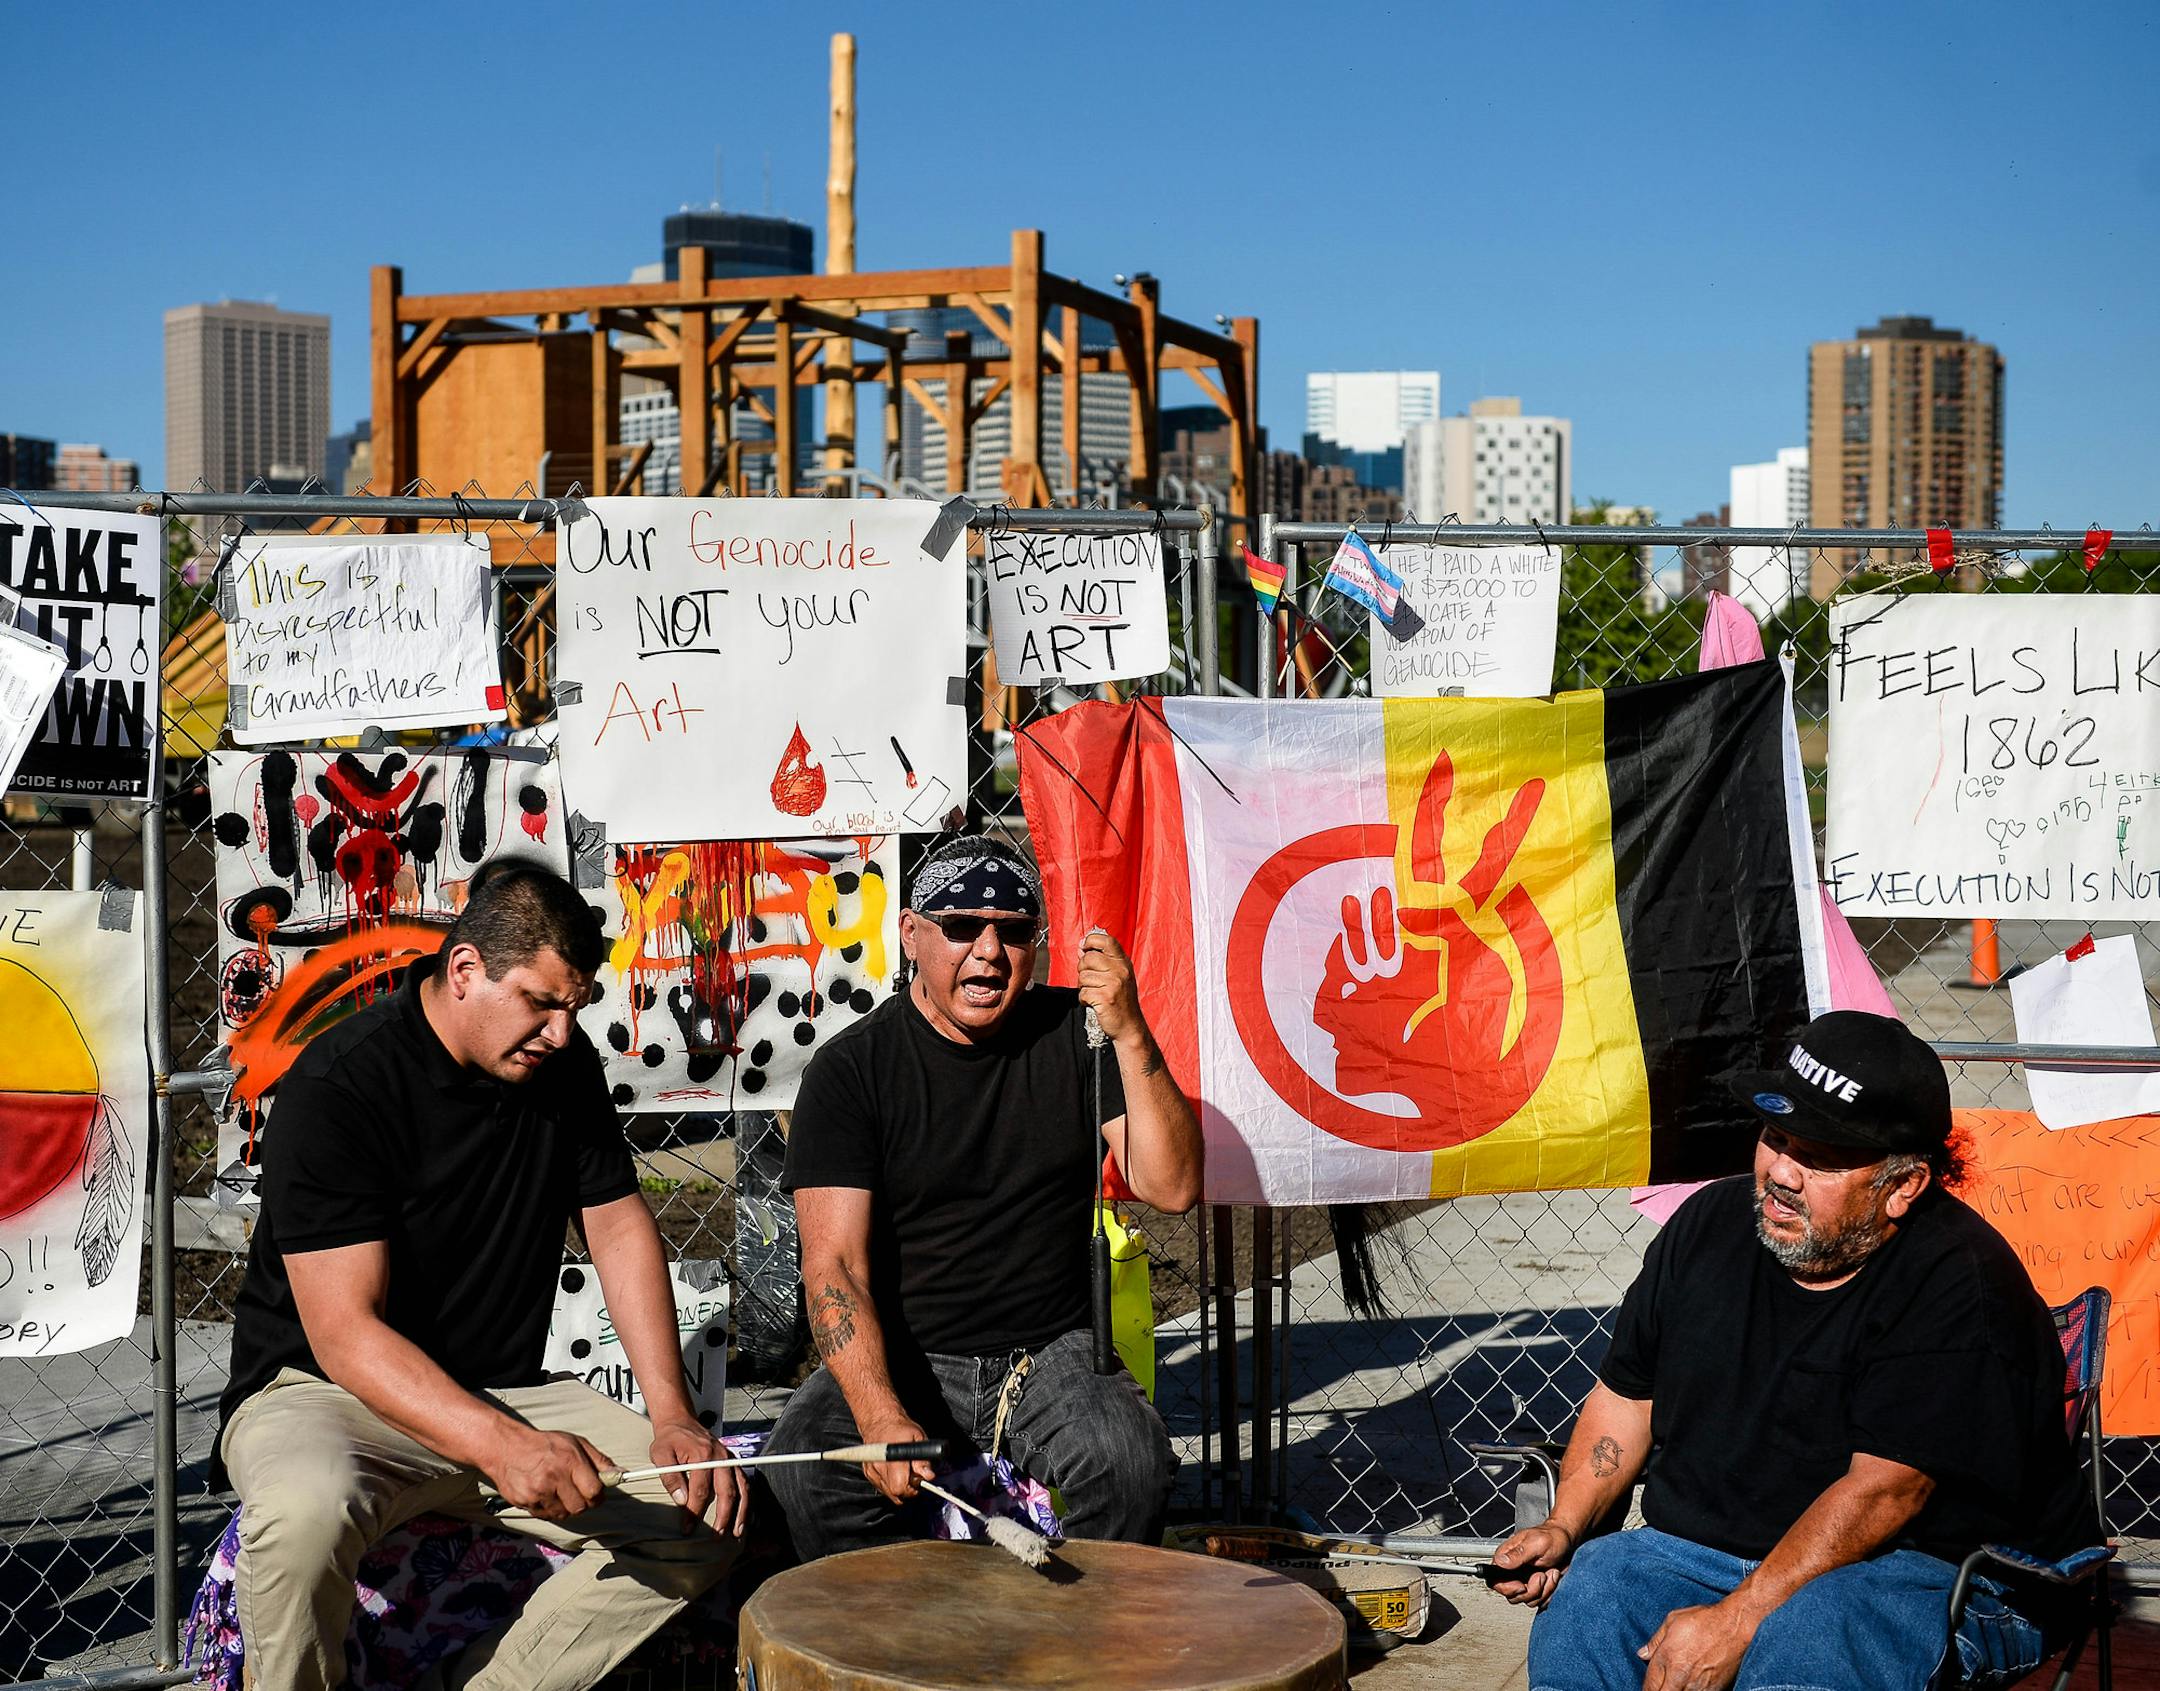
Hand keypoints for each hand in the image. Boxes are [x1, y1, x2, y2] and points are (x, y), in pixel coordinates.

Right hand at [486, 1424, 612, 1520]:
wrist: (506, 1448)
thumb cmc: (544, 1445)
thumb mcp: (575, 1443)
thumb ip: (599, 1460)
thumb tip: (620, 1473)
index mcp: (569, 1460)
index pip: (594, 1490)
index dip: (598, 1495)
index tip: (596, 1492)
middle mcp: (554, 1477)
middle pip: (580, 1507)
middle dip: (584, 1503)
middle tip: (578, 1493)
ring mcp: (538, 1492)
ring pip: (564, 1514)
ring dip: (566, 1507)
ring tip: (559, 1491)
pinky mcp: (525, 1502)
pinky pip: (546, 1515)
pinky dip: (549, 1509)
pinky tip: (545, 1494)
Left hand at [649, 1416, 748, 1537]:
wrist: (681, 1420)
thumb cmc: (670, 1438)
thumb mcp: (661, 1455)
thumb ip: (671, 1478)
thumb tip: (681, 1500)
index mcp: (703, 1455)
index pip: (701, 1491)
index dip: (694, 1512)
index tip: (687, 1528)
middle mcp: (721, 1457)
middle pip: (727, 1492)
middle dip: (722, 1517)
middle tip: (716, 1535)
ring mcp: (730, 1458)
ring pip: (742, 1488)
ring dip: (741, 1511)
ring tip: (737, 1531)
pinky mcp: (732, 1461)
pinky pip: (745, 1482)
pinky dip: (747, 1500)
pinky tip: (745, 1515)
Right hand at [861, 1416, 936, 1507]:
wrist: (880, 1421)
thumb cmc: (899, 1428)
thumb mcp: (918, 1438)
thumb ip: (924, 1459)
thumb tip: (928, 1476)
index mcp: (891, 1457)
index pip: (899, 1487)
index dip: (912, 1488)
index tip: (918, 1481)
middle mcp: (878, 1466)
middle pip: (894, 1493)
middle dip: (907, 1489)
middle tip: (913, 1476)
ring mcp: (871, 1471)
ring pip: (887, 1492)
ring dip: (898, 1487)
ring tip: (904, 1472)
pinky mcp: (868, 1473)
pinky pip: (881, 1487)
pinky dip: (890, 1484)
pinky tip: (895, 1472)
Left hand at [1077, 928, 1145, 1048]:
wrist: (1130, 1026)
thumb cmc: (1122, 1001)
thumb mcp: (1118, 976)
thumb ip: (1102, 961)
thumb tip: (1081, 948)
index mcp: (1123, 963)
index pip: (1106, 940)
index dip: (1091, 940)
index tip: (1084, 947)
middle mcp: (1120, 970)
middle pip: (1088, 958)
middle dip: (1083, 969)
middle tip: (1091, 981)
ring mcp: (1113, 984)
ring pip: (1083, 977)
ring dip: (1084, 987)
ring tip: (1095, 993)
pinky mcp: (1105, 998)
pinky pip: (1083, 993)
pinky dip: (1084, 1000)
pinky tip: (1094, 1003)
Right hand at [1489, 1521, 1572, 1606]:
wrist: (1567, 1541)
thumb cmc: (1552, 1537)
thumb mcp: (1536, 1543)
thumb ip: (1517, 1553)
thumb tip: (1500, 1562)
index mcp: (1507, 1558)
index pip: (1494, 1581)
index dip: (1507, 1588)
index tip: (1522, 1585)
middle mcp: (1513, 1571)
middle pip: (1513, 1596)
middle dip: (1532, 1590)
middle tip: (1541, 1574)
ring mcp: (1525, 1581)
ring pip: (1528, 1600)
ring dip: (1545, 1589)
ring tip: (1550, 1572)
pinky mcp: (1537, 1588)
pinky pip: (1541, 1601)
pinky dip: (1550, 1592)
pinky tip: (1553, 1577)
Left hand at [1638, 1601, 1755, 1690]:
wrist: (1734, 1627)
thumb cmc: (1704, 1620)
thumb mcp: (1672, 1621)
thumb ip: (1655, 1641)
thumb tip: (1642, 1654)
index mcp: (1667, 1657)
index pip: (1650, 1685)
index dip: (1647, 1689)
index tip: (1649, 1688)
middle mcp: (1680, 1675)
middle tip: (1661, 1686)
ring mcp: (1697, 1685)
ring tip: (1676, 1684)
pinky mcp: (1713, 1690)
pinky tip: (1690, 1686)